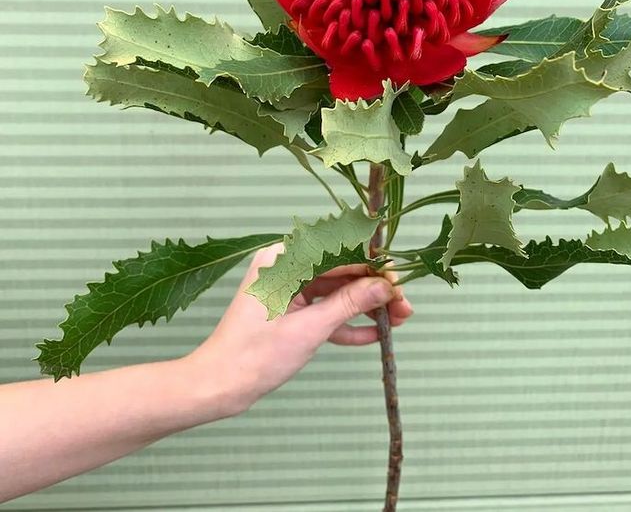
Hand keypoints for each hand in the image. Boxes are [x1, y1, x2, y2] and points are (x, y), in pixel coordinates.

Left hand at [185, 243, 413, 417]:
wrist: (217, 387)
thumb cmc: (253, 355)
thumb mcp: (309, 329)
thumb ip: (349, 304)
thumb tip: (384, 286)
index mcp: (283, 259)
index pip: (337, 252)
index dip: (372, 266)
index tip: (398, 281)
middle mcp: (285, 266)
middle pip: (340, 270)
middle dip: (374, 289)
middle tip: (405, 305)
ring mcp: (287, 288)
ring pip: (336, 290)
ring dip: (365, 306)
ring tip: (399, 320)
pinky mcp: (289, 309)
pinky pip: (323, 309)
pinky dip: (345, 322)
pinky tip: (375, 334)